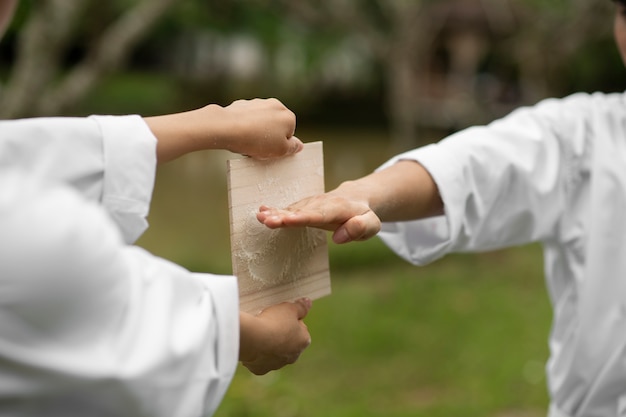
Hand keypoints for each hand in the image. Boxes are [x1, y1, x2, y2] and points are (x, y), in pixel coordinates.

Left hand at [219, 98, 302, 158]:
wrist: (227, 127)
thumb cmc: (256, 139)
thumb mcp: (280, 150)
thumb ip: (292, 147)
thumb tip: (298, 145)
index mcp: (288, 116)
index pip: (289, 133)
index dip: (280, 144)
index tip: (271, 151)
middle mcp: (276, 105)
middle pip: (275, 125)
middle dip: (269, 136)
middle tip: (259, 148)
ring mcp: (258, 102)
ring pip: (261, 121)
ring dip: (256, 131)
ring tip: (247, 143)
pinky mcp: (242, 104)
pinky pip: (246, 117)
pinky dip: (244, 125)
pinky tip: (238, 135)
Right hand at [239, 298, 311, 374]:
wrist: (254, 339)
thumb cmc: (274, 322)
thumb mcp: (290, 308)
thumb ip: (301, 307)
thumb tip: (308, 302)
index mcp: (303, 341)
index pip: (301, 328)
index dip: (290, 320)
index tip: (281, 316)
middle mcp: (293, 356)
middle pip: (288, 343)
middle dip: (281, 335)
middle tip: (270, 324)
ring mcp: (277, 364)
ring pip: (274, 353)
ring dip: (269, 345)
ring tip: (259, 333)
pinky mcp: (261, 369)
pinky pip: (260, 360)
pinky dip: (257, 353)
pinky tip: (252, 344)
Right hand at [256, 186, 380, 243]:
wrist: (355, 198)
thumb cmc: (364, 215)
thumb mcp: (372, 224)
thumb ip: (361, 228)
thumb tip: (340, 237)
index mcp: (338, 208)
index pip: (318, 214)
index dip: (303, 218)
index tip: (288, 221)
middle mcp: (320, 203)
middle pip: (300, 211)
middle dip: (283, 216)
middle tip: (266, 220)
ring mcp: (310, 204)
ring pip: (292, 209)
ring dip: (275, 213)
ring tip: (259, 216)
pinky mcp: (303, 207)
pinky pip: (289, 209)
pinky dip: (275, 210)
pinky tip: (261, 212)